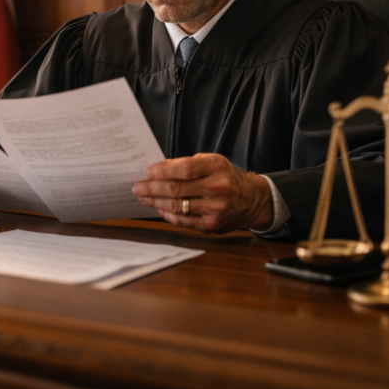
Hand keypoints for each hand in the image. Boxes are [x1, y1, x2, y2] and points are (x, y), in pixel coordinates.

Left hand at [131, 153, 272, 232]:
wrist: (251, 200)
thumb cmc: (225, 178)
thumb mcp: (213, 162)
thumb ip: (188, 164)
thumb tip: (159, 170)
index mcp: (217, 167)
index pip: (185, 169)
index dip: (163, 171)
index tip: (148, 172)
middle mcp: (218, 189)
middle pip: (177, 189)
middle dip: (152, 188)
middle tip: (137, 187)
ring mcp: (216, 209)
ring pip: (177, 207)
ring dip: (155, 202)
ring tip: (143, 197)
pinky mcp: (212, 226)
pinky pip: (183, 221)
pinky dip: (167, 214)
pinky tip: (158, 208)